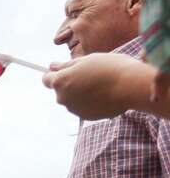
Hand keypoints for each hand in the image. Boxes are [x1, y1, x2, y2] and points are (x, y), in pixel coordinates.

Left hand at [42, 53, 156, 119]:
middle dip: (71, 83)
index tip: (63, 70)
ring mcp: (73, 109)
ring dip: (81, 93)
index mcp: (60, 81)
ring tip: (101, 85)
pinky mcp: (86, 117)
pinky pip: (84, 107)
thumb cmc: (110, 68)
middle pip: (61, 90)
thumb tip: (52, 66)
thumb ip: (67, 65)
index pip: (46, 79)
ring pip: (73, 99)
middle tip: (90, 75)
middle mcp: (62, 98)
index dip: (55, 74)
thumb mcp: (87, 60)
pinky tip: (105, 95)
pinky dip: (90, 102)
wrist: (130, 86)